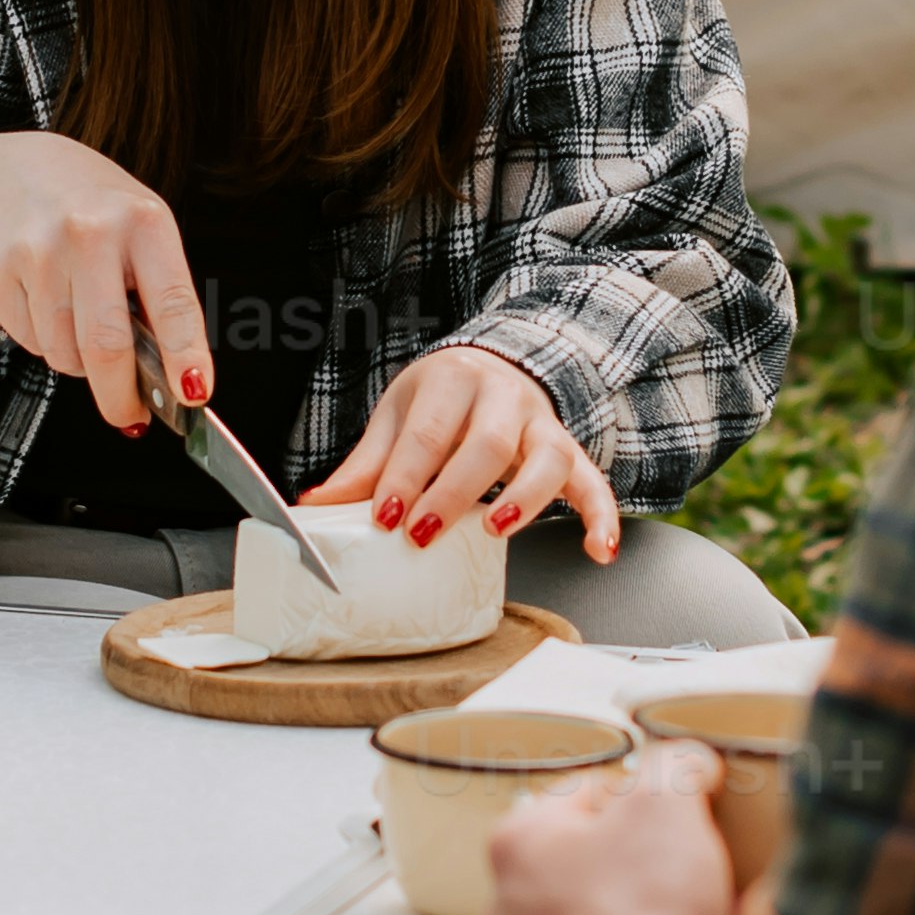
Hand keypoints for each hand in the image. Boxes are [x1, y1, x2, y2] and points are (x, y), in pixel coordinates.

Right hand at [0, 131, 209, 435]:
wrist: (9, 170)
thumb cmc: (88, 206)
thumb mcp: (140, 229)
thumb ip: (159, 294)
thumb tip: (175, 377)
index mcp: (142, 221)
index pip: (172, 304)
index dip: (185, 357)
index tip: (194, 393)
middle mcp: (89, 231)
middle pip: (107, 346)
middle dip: (120, 395)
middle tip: (127, 411)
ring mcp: (37, 249)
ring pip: (64, 352)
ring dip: (77, 360)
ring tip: (78, 320)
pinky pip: (29, 341)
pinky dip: (43, 340)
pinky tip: (43, 302)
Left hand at [307, 343, 620, 562]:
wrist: (492, 365)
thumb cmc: (440, 401)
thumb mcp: (397, 418)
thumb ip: (365, 467)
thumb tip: (314, 509)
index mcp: (451, 382)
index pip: (428, 432)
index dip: (404, 477)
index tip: (384, 517)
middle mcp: (502, 396)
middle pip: (487, 443)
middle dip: (453, 493)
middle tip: (422, 534)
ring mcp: (540, 422)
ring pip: (548, 455)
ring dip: (525, 497)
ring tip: (495, 531)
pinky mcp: (568, 448)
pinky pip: (593, 480)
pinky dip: (601, 515)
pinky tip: (598, 550)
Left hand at [474, 744, 730, 914]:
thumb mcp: (667, 801)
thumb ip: (675, 765)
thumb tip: (689, 763)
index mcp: (518, 842)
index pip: (584, 793)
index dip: (642, 795)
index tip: (675, 808)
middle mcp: (506, 910)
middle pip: (584, 865)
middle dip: (635, 865)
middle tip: (682, 868)